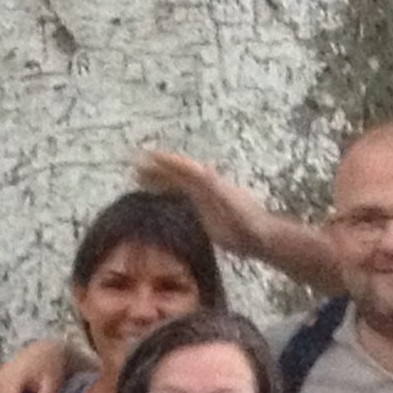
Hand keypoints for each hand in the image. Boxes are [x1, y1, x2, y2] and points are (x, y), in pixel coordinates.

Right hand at [133, 148, 270, 255]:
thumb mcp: (225, 196)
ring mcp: (203, 199)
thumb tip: (192, 167)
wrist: (258, 236)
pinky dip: (167, 198)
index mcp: (206, 179)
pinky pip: (180, 201)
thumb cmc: (242, 217)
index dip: (164, 161)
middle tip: (134, 168)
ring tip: (139, 181)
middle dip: (156, 170)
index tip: (145, 156)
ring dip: (159, 182)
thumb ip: (208, 182)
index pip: (180, 166)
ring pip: (176, 186)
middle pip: (176, 174)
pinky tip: (158, 202)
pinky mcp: (203, 214)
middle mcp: (203, 185)